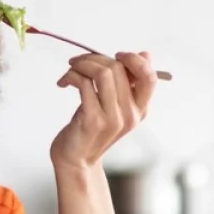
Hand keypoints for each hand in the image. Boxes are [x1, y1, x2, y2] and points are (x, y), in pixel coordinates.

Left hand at [50, 51, 156, 170]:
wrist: (76, 159)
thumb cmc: (92, 128)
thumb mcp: (115, 105)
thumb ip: (129, 83)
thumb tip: (145, 54)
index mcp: (140, 109)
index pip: (150, 78)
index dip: (134, 60)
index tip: (116, 55)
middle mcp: (130, 115)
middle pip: (120, 69)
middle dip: (95, 58)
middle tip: (79, 62)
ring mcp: (112, 118)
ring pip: (103, 73)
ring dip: (83, 64)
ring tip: (71, 69)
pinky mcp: (92, 120)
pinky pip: (83, 84)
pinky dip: (71, 76)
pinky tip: (64, 82)